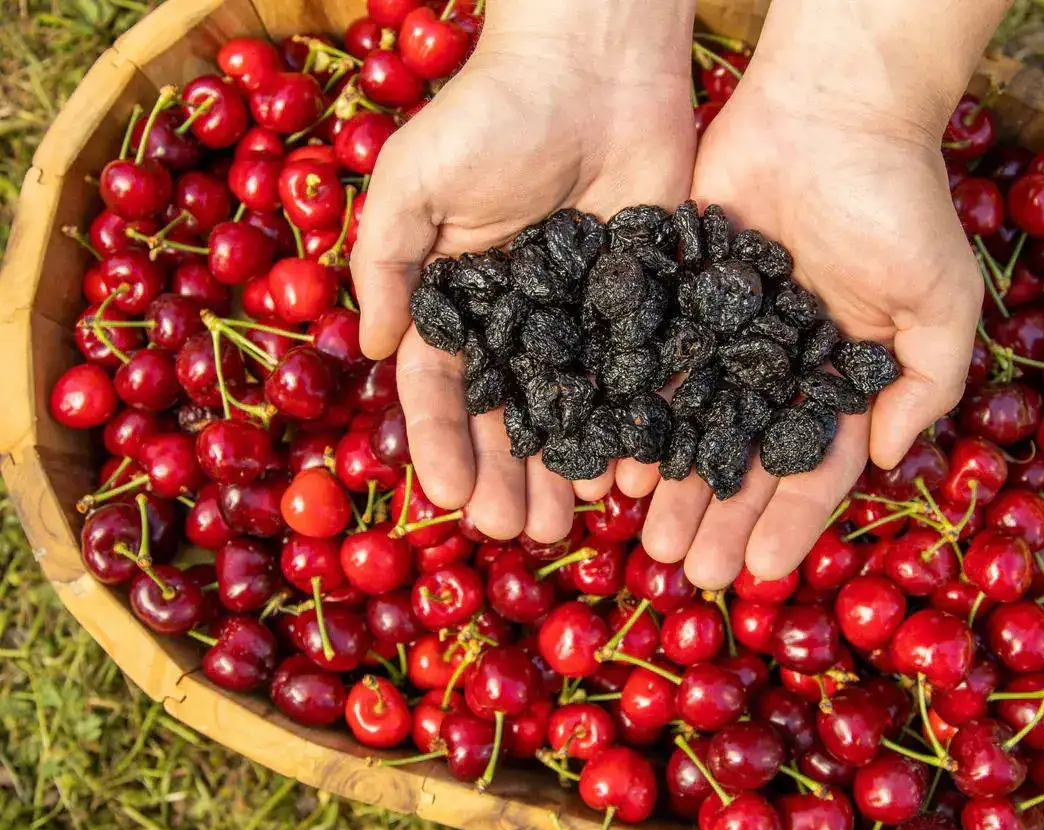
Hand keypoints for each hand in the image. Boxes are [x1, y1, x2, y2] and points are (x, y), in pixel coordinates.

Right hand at [352, 3, 695, 543]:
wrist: (596, 60)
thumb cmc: (492, 110)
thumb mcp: (413, 181)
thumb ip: (386, 263)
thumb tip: (376, 347)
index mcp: (459, 297)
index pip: (442, 388)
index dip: (443, 446)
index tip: (449, 499)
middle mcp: (520, 318)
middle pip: (511, 415)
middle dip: (510, 476)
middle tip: (520, 531)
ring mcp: (584, 316)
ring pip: (575, 411)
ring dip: (569, 468)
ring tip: (572, 521)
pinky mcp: (644, 304)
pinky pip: (637, 378)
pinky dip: (633, 428)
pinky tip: (632, 472)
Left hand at [637, 72, 981, 588]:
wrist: (831, 107)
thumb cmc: (898, 202)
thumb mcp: (940, 300)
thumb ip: (924, 384)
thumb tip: (887, 460)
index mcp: (838, 377)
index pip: (813, 467)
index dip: (790, 523)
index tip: (761, 572)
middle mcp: (777, 366)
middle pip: (743, 459)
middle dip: (719, 517)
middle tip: (688, 572)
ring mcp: (724, 334)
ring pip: (692, 425)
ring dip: (672, 484)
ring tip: (645, 536)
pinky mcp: (677, 294)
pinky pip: (652, 365)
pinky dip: (636, 414)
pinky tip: (617, 459)